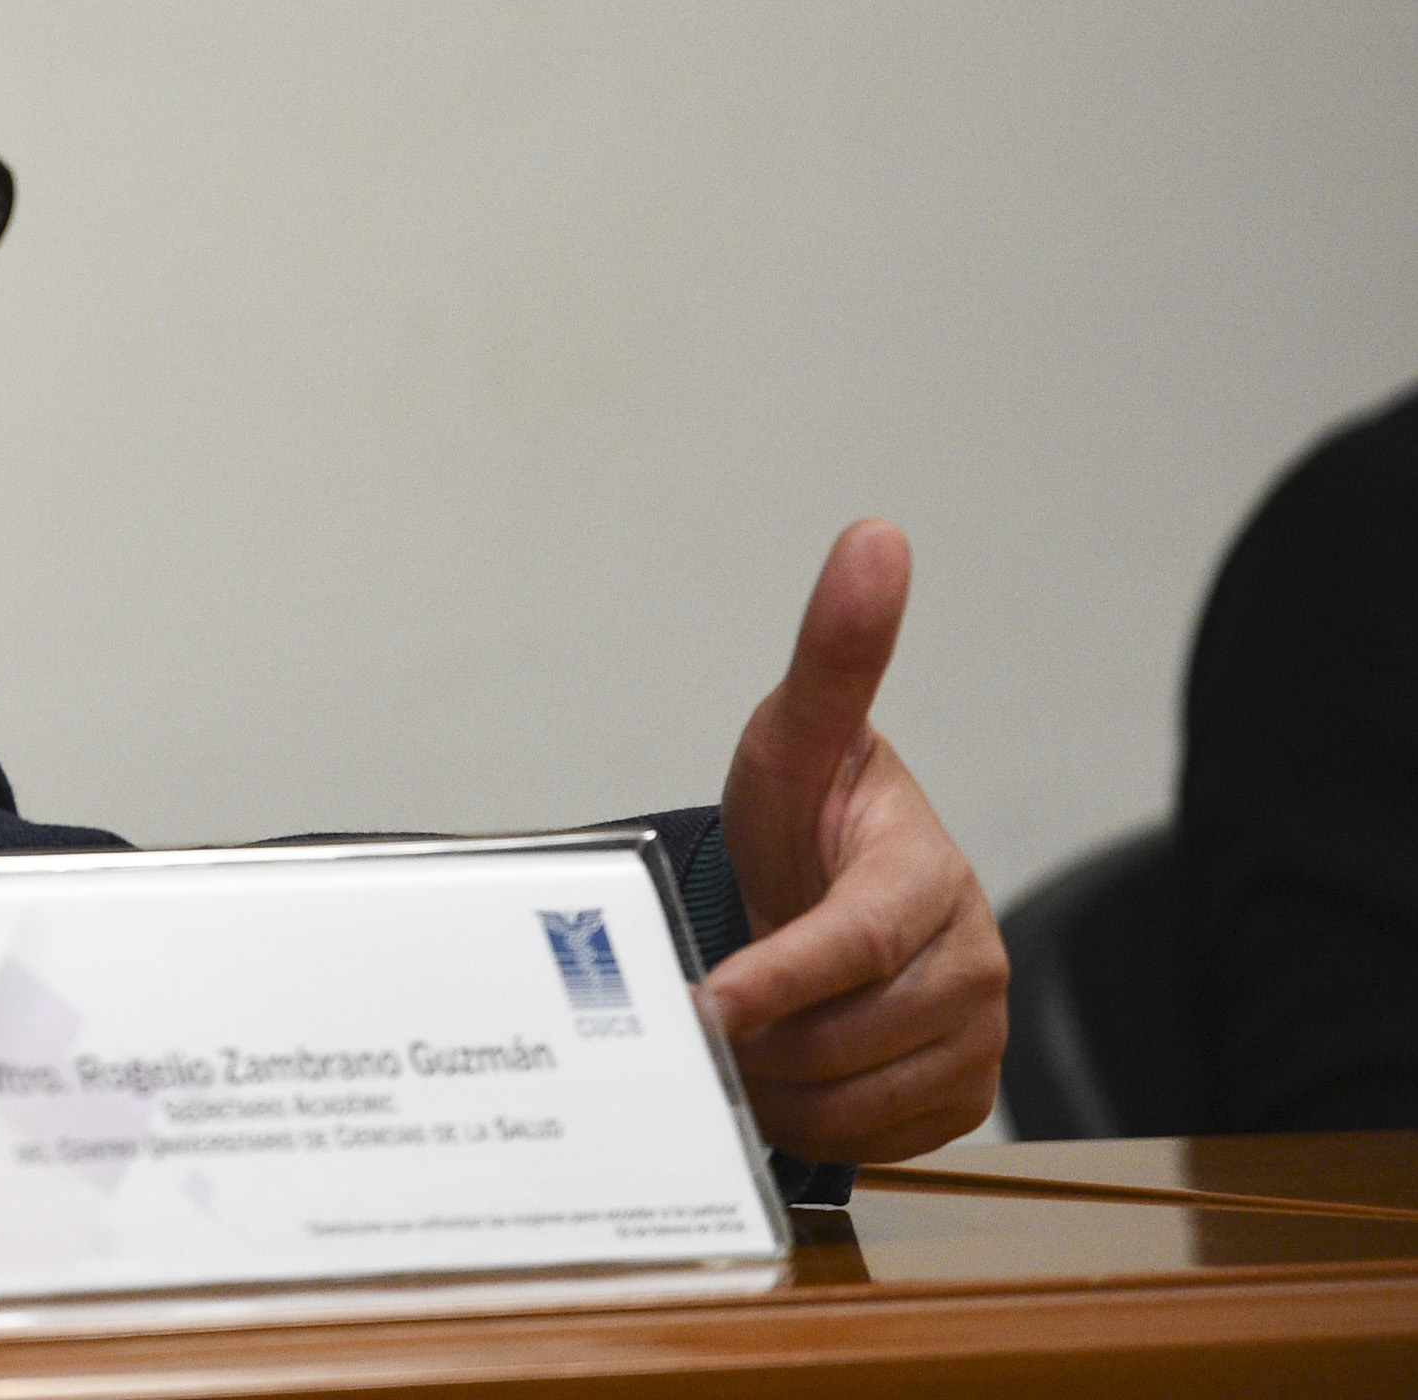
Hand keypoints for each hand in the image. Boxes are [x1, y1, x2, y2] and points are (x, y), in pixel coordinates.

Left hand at [703, 521, 1008, 1159]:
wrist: (832, 877)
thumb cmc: (810, 806)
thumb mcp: (798, 730)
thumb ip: (836, 649)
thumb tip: (875, 535)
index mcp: (927, 875)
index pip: (857, 941)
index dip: (781, 978)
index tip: (708, 1004)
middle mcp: (970, 958)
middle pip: (847, 1034)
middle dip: (759, 1034)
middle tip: (697, 1010)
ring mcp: (976, 1032)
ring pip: (860, 1095)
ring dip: (778, 1082)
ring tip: (735, 1037)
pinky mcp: (964, 1091)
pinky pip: (882, 1137)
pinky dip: (818, 1119)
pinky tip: (784, 1071)